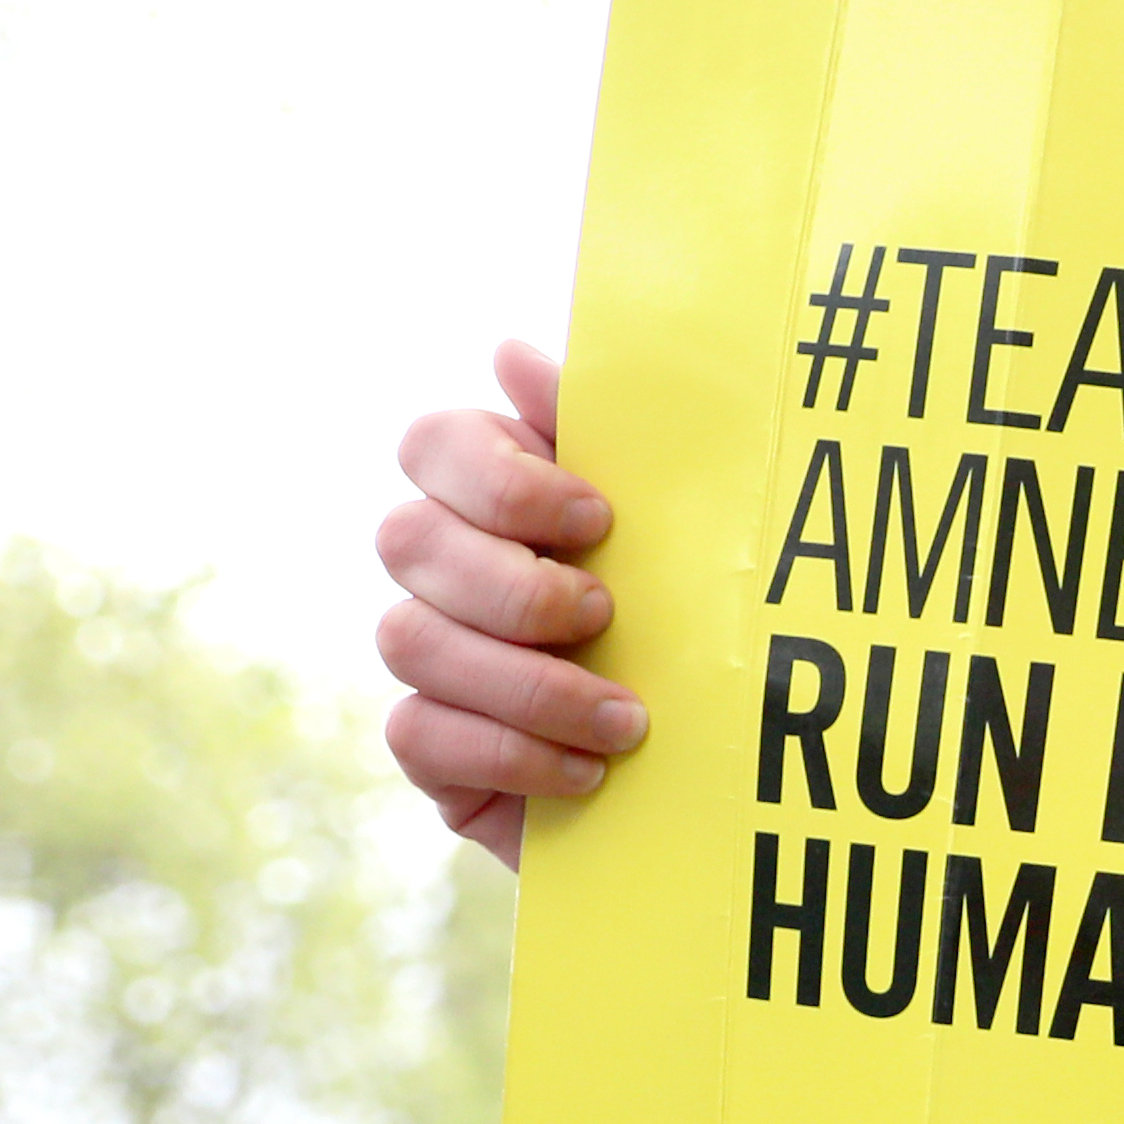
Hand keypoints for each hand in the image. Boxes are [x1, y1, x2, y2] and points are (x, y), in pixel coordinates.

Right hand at [377, 338, 639, 867]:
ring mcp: (426, 652)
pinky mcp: (430, 745)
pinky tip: (587, 771)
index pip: (432, 442)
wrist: (715, 759)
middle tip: (607, 617)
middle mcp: (439, 565)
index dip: (502, 480)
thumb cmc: (686, 615)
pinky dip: (510, 752)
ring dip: (527, 684)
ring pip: (409, 640)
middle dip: (513, 587)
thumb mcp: (670, 522)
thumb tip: (510, 352)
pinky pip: (419, 735)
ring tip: (627, 721)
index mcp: (489, 490)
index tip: (599, 519)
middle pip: (407, 540)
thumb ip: (601, 435)